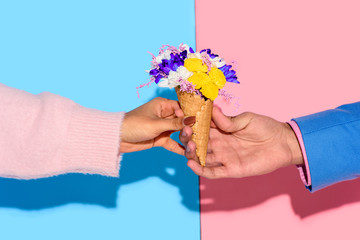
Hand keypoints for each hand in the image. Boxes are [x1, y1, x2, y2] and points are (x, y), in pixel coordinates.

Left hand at [120, 97, 194, 153]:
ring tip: (194, 144)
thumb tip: (192, 119)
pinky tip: (188, 152)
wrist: (118, 138)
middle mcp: (164, 115)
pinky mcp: (160, 139)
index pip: (181, 108)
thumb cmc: (135, 125)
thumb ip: (175, 124)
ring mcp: (162, 127)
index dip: (189, 114)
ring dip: (185, 138)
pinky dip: (179, 147)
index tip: (198, 122)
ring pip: (178, 132)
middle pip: (181, 120)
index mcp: (162, 105)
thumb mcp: (156, 124)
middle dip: (189, 128)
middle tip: (197, 134)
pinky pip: (172, 143)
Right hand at [179, 106, 303, 178]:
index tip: (183, 117)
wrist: (283, 143)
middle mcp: (219, 144)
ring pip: (202, 157)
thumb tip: (211, 108)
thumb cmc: (266, 127)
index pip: (202, 127)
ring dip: (192, 153)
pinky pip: (212, 172)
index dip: (191, 123)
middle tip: (185, 132)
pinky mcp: (231, 169)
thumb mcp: (246, 119)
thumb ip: (228, 120)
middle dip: (188, 138)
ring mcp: (224, 157)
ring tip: (188, 146)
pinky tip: (191, 164)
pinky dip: (201, 169)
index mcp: (221, 130)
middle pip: (198, 143)